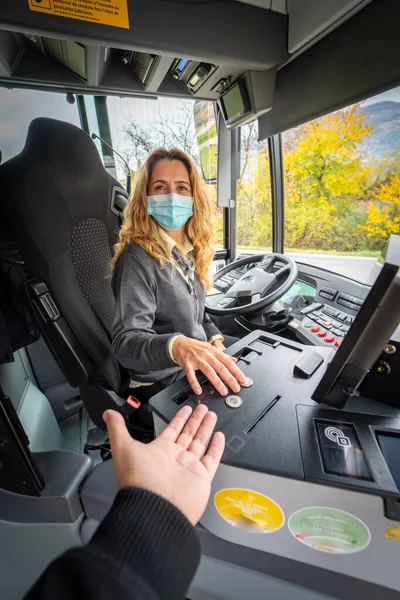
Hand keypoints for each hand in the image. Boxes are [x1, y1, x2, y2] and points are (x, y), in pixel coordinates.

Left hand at [104, 405, 224, 525]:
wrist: (155, 508)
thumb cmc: (138, 481)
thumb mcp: (123, 448)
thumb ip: (117, 429)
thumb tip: (108, 413)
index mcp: (159, 451)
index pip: (172, 429)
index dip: (179, 418)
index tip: (186, 408)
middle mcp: (175, 458)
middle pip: (188, 434)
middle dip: (195, 420)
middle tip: (202, 407)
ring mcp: (189, 467)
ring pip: (200, 442)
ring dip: (206, 428)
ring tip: (211, 415)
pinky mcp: (202, 477)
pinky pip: (211, 459)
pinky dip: (217, 447)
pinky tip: (219, 436)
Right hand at [172, 336, 246, 395]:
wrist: (179, 343)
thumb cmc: (195, 347)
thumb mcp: (210, 348)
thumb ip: (223, 355)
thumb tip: (235, 360)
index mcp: (214, 351)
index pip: (228, 362)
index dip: (236, 371)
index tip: (242, 379)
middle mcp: (207, 355)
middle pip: (220, 367)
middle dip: (230, 378)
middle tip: (236, 388)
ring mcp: (197, 359)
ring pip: (209, 371)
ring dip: (217, 382)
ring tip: (223, 391)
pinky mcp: (187, 364)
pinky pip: (191, 375)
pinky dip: (195, 383)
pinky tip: (199, 390)